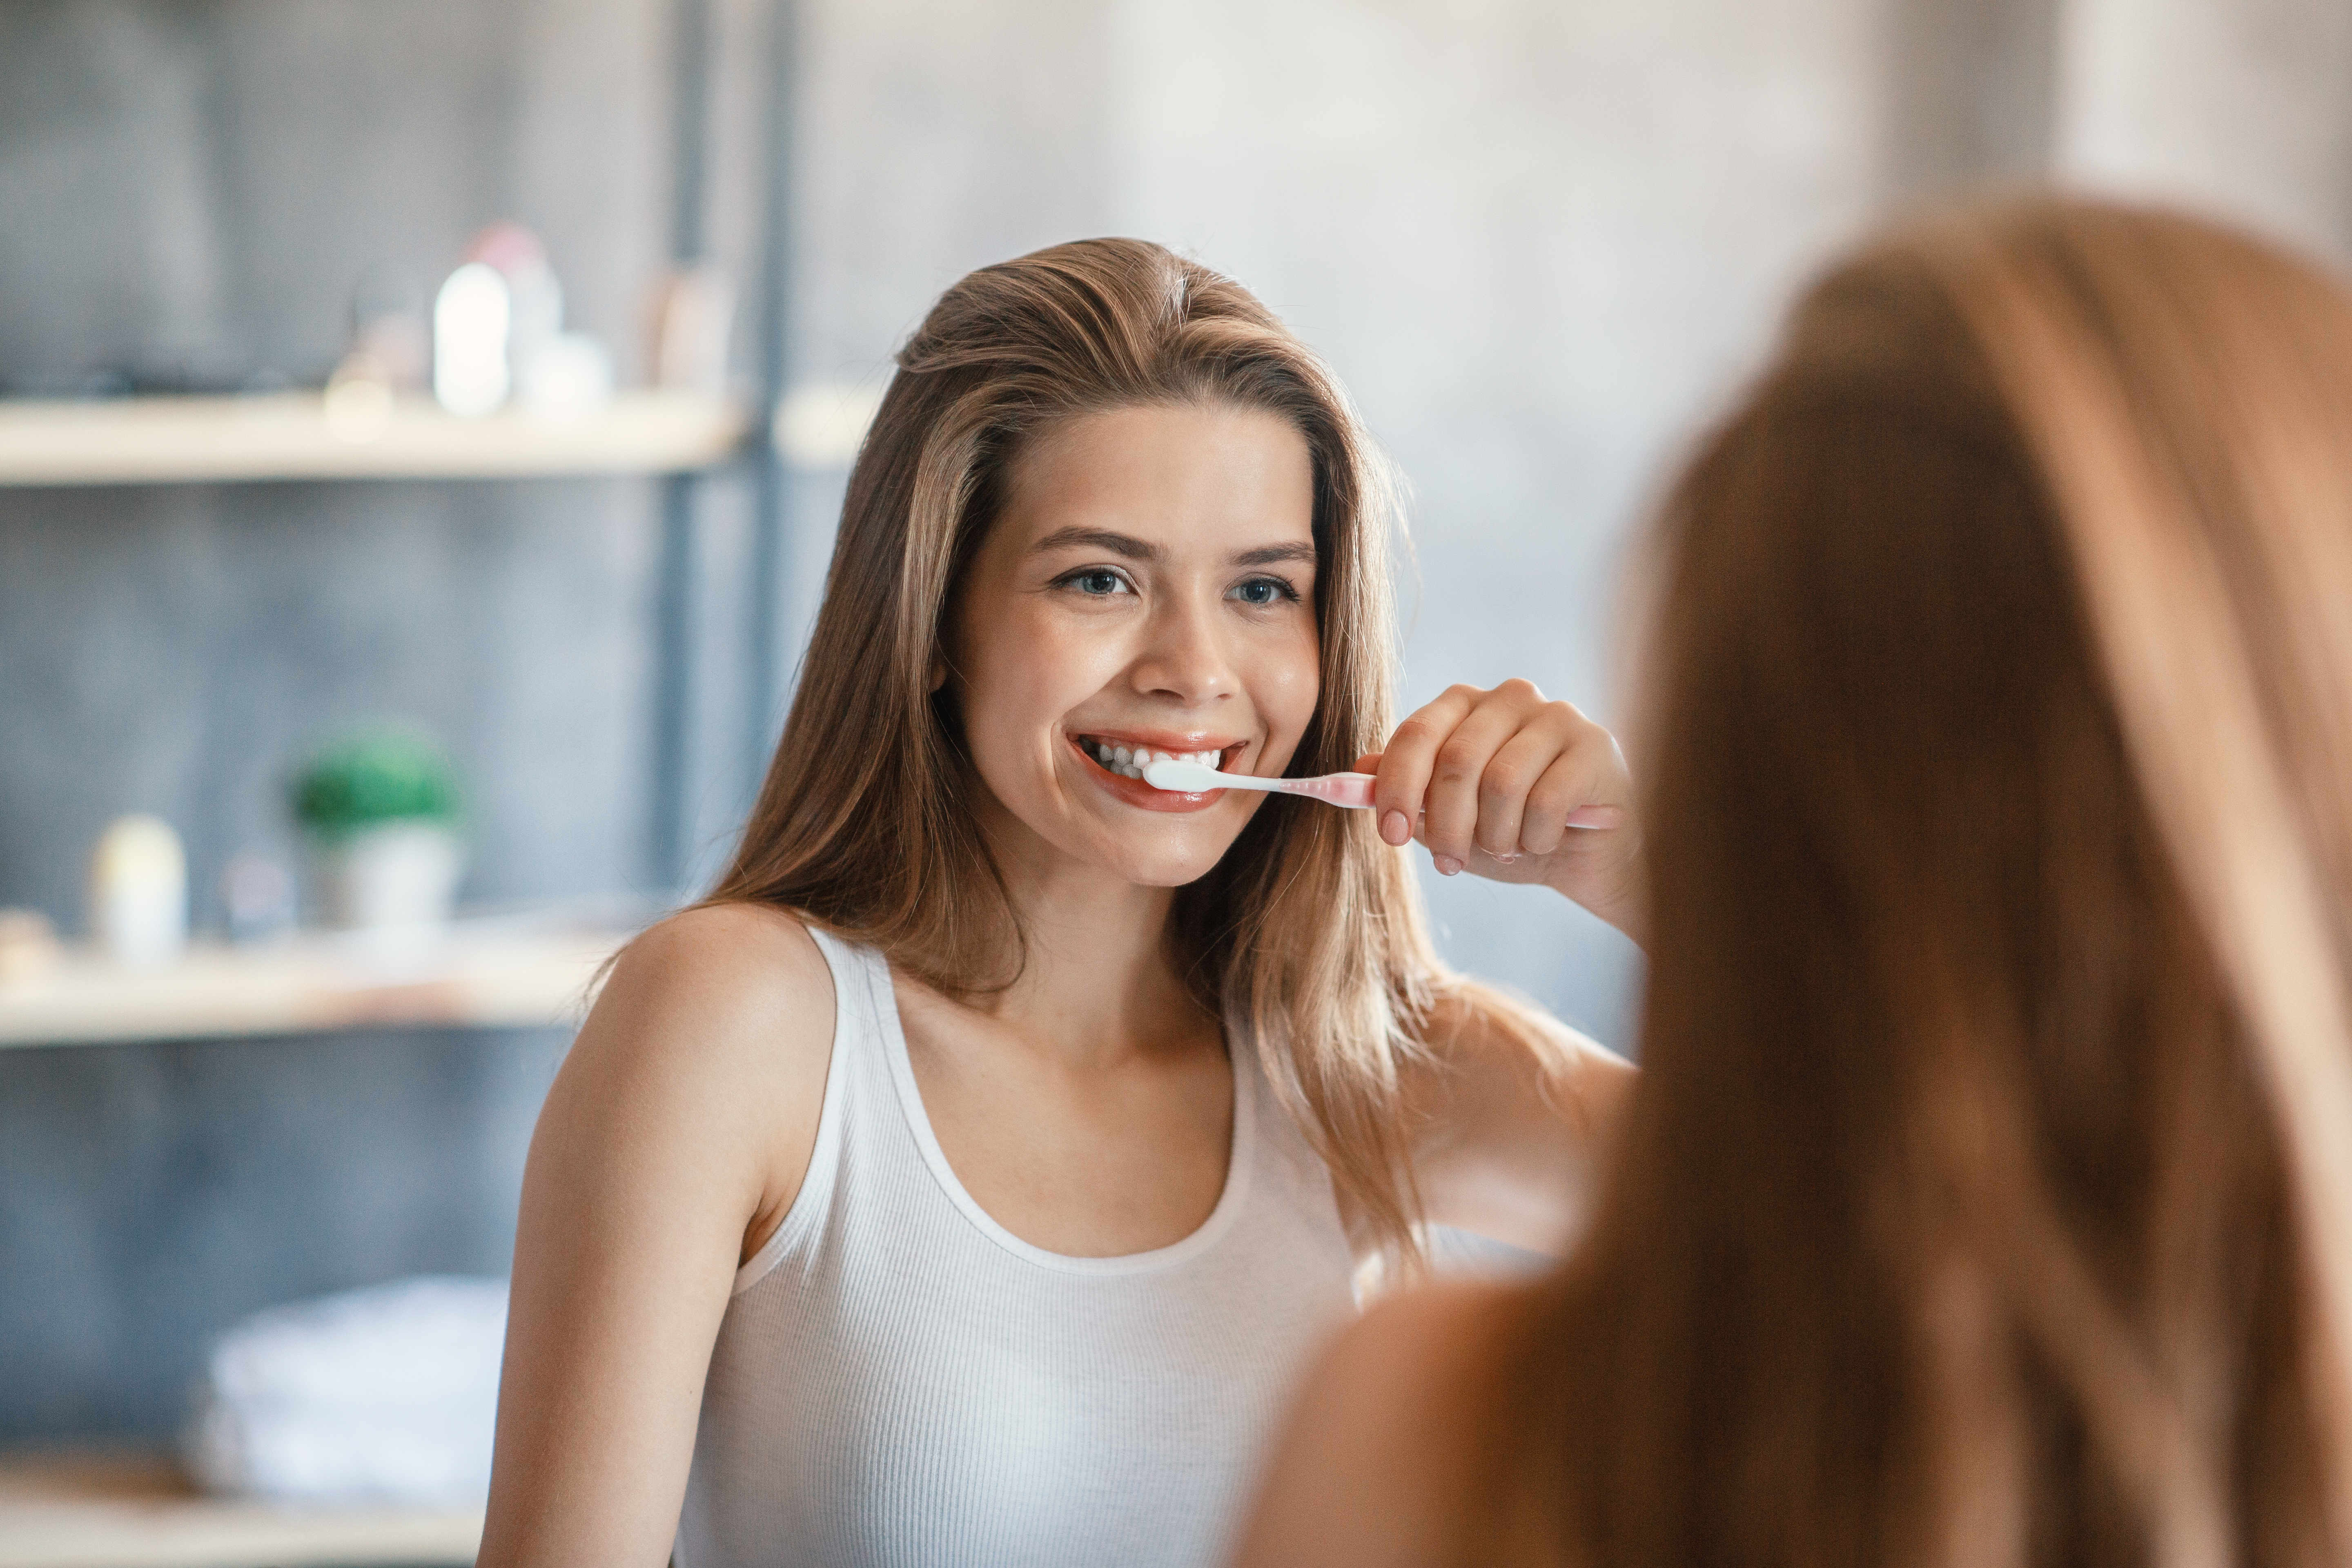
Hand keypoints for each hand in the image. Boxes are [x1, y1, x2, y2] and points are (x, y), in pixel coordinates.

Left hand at [1359, 679, 1644, 943]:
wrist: (1585, 857)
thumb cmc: (1509, 830)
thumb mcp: (1447, 817)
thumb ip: (1405, 791)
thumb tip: (1358, 773)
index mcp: (1466, 704)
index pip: (1417, 733)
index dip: (1397, 787)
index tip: (1390, 835)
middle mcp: (1510, 697)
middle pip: (1457, 760)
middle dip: (1446, 825)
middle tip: (1450, 864)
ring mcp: (1557, 716)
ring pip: (1502, 783)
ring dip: (1496, 836)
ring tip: (1507, 850)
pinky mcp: (1595, 747)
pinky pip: (1547, 800)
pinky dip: (1536, 838)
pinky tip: (1544, 843)